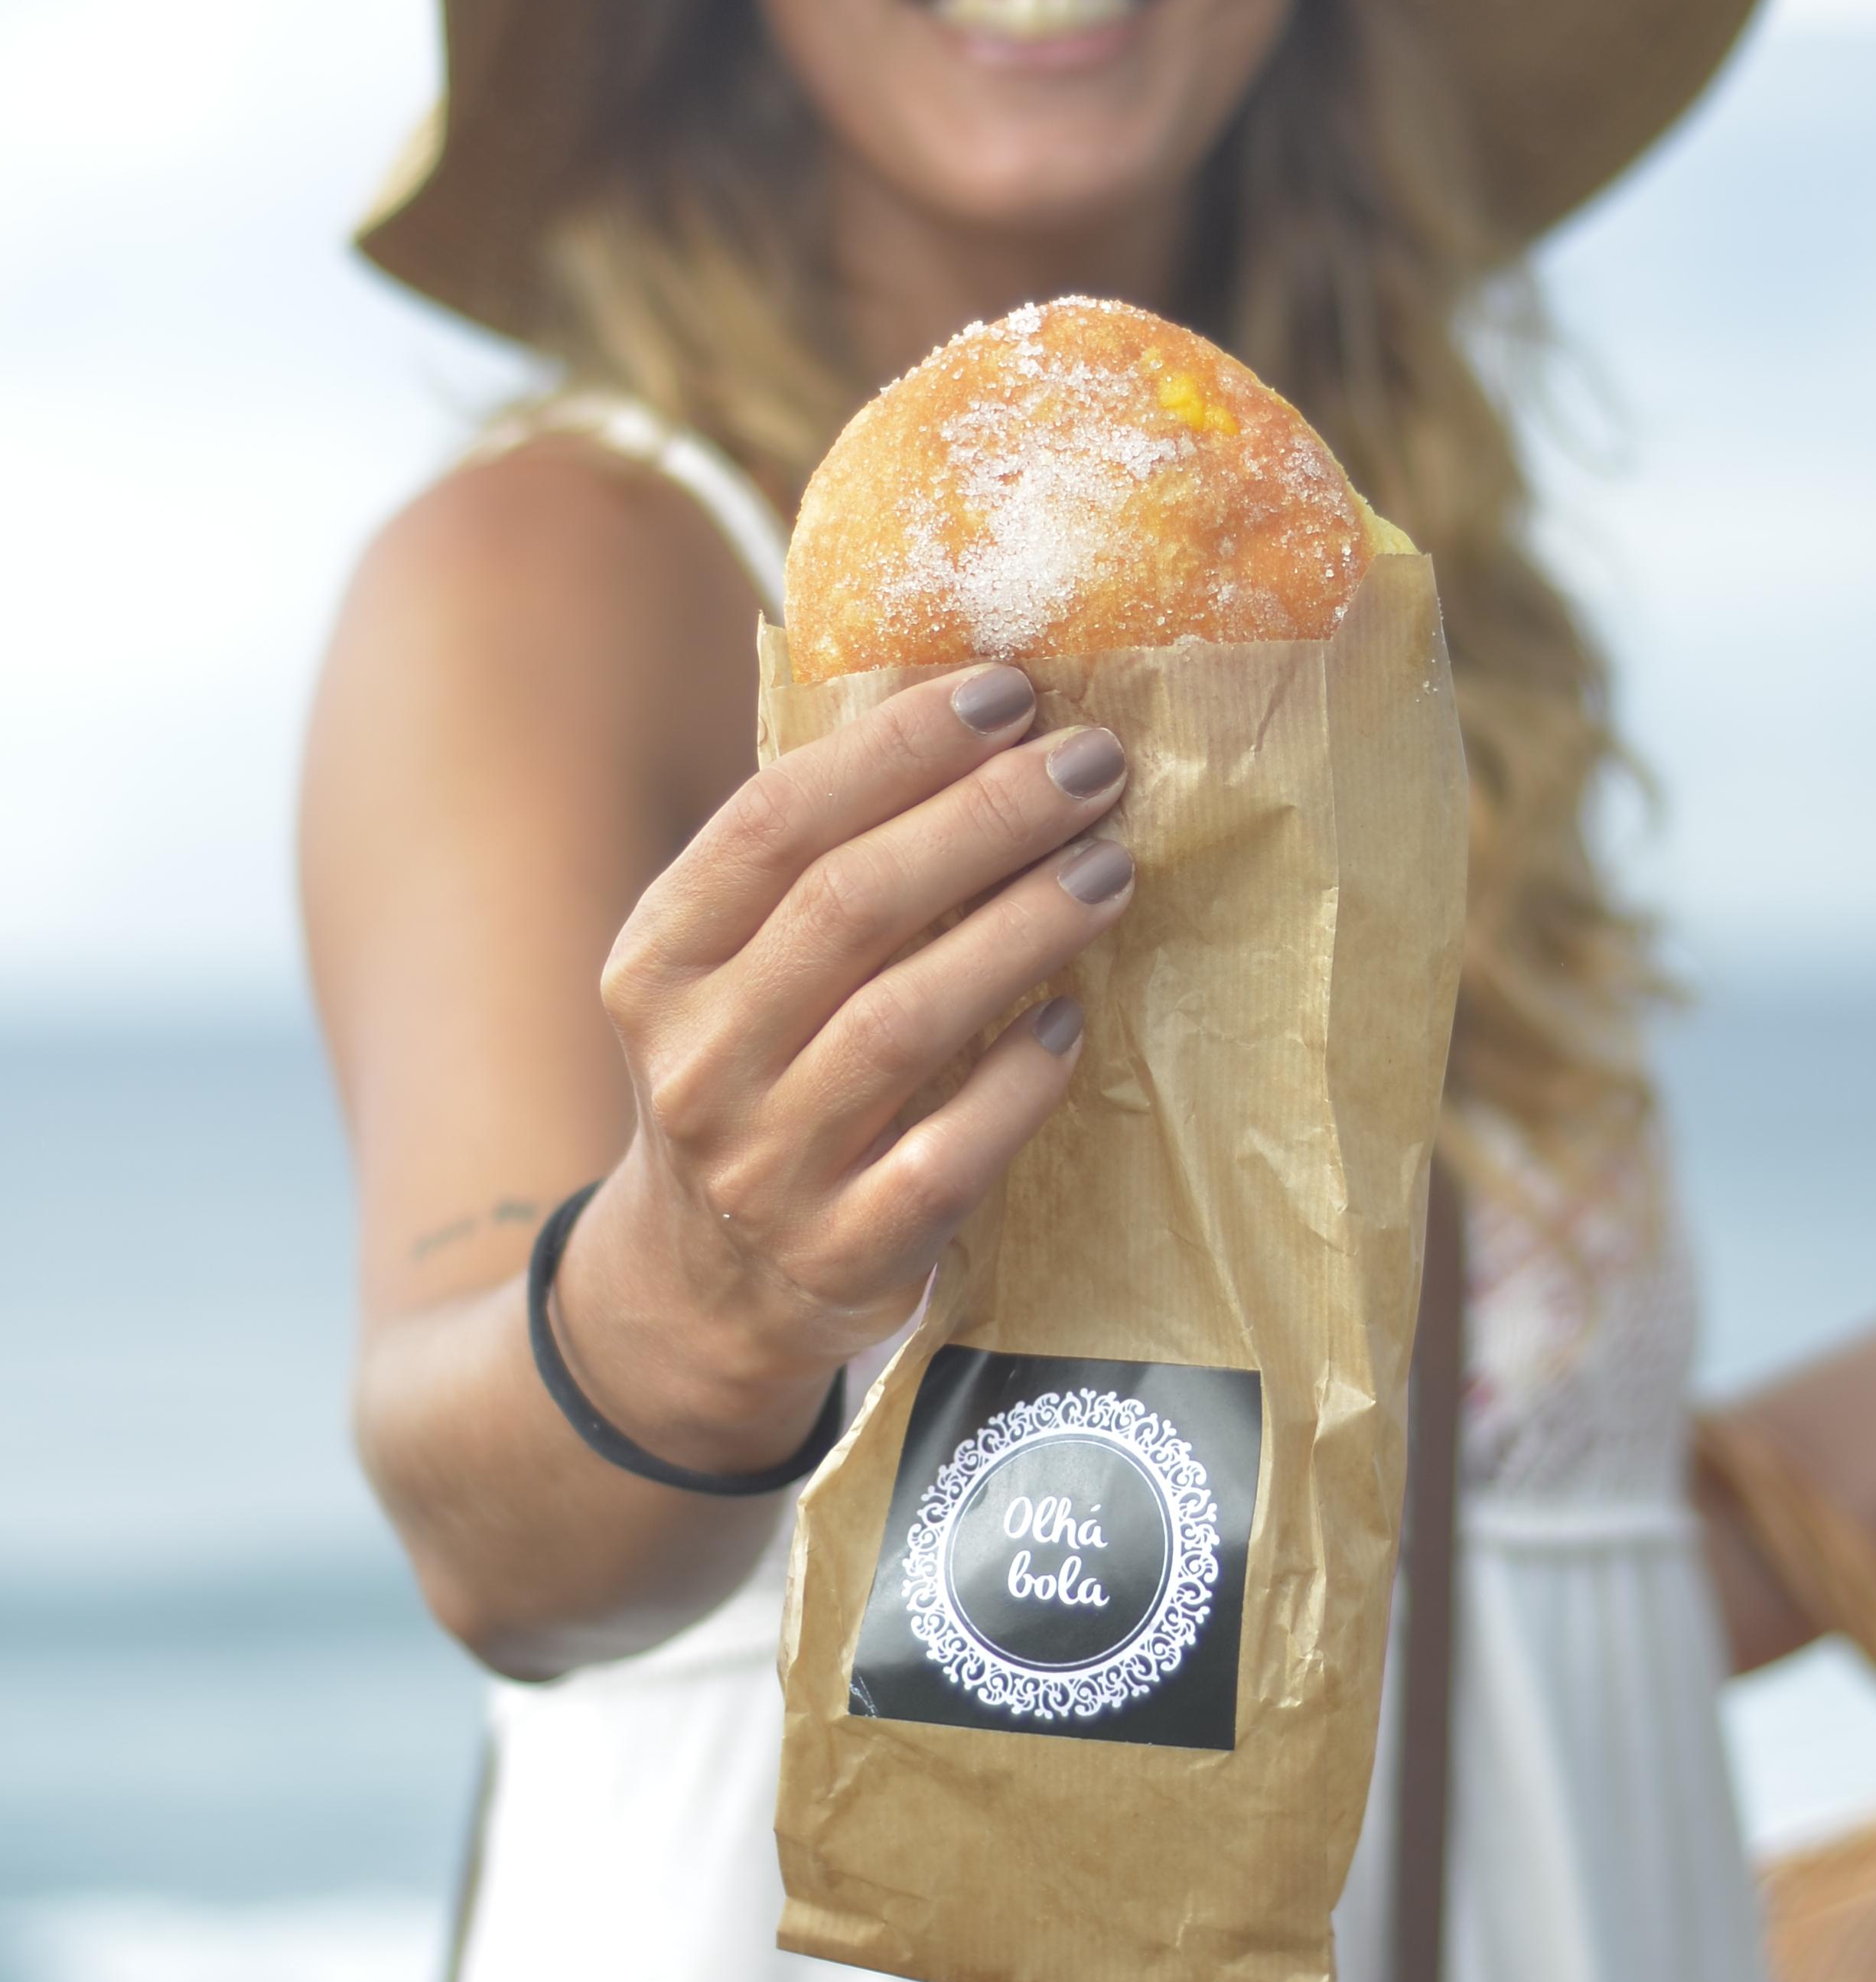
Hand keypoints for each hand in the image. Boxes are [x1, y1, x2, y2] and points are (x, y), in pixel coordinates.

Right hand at [553, 667, 1135, 1470]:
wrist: (704, 1289)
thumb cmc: (754, 1075)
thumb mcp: (729, 970)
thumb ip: (809, 862)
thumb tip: (960, 711)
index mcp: (659, 962)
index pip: (772, 824)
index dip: (896, 748)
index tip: (1007, 692)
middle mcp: (696, 1061)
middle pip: (850, 907)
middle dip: (986, 818)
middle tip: (1092, 765)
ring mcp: (764, 1165)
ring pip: (905, 1021)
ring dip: (1021, 928)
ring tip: (1110, 867)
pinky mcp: (843, 1251)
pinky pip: (947, 1152)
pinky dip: (1019, 1079)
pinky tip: (1074, 1019)